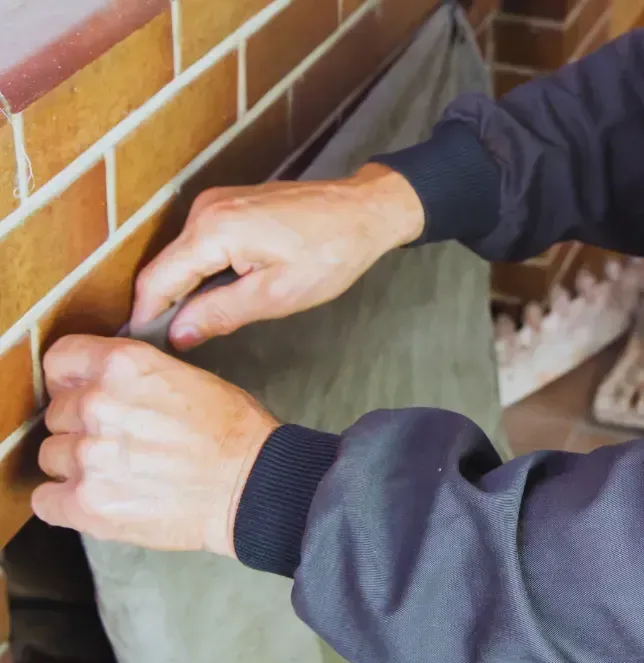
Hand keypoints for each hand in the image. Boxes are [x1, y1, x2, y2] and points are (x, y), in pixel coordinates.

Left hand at [32, 335, 279, 555]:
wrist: (253, 488)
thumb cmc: (235, 434)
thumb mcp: (190, 378)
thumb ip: (135, 377)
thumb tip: (107, 386)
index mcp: (123, 366)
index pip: (61, 361)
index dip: (72, 380)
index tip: (83, 392)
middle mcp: (97, 405)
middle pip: (58, 413)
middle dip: (83, 426)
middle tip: (120, 442)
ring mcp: (88, 457)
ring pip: (51, 456)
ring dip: (76, 465)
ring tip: (118, 474)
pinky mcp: (86, 503)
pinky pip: (45, 500)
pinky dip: (65, 502)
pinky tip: (97, 499)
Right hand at [132, 163, 424, 350]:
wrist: (364, 211)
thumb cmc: (332, 253)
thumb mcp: (277, 295)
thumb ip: (221, 313)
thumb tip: (178, 334)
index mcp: (213, 229)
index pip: (157, 279)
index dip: (147, 315)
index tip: (146, 347)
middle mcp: (205, 209)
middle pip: (165, 267)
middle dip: (167, 305)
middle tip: (177, 344)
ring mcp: (217, 202)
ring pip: (183, 256)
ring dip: (188, 289)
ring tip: (203, 323)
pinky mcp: (229, 204)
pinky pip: (201, 243)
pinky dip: (204, 270)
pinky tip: (224, 293)